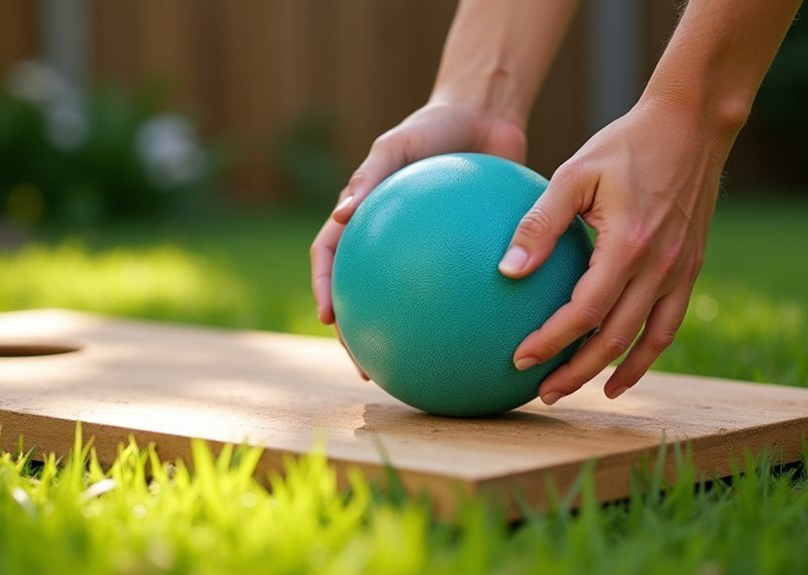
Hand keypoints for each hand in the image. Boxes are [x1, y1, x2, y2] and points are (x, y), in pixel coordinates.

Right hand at [310, 102, 527, 375]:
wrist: (483, 115)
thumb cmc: (433, 125)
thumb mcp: (397, 144)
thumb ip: (370, 176)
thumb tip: (340, 215)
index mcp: (363, 217)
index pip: (330, 257)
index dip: (324, 288)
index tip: (328, 318)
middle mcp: (389, 240)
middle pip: (365, 293)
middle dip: (360, 331)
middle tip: (367, 362)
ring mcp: (425, 251)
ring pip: (413, 303)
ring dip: (410, 335)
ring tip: (420, 367)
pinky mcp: (465, 253)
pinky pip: (465, 289)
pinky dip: (469, 314)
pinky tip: (484, 336)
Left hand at [500, 97, 734, 403]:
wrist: (692, 125)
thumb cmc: (623, 144)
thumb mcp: (572, 173)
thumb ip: (539, 223)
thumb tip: (505, 271)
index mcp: (627, 245)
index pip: (584, 312)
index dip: (551, 341)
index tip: (518, 359)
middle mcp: (658, 266)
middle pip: (614, 339)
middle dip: (575, 372)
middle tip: (542, 392)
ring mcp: (679, 271)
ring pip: (645, 340)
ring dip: (611, 372)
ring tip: (579, 391)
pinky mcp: (690, 268)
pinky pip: (668, 324)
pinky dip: (646, 353)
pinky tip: (622, 369)